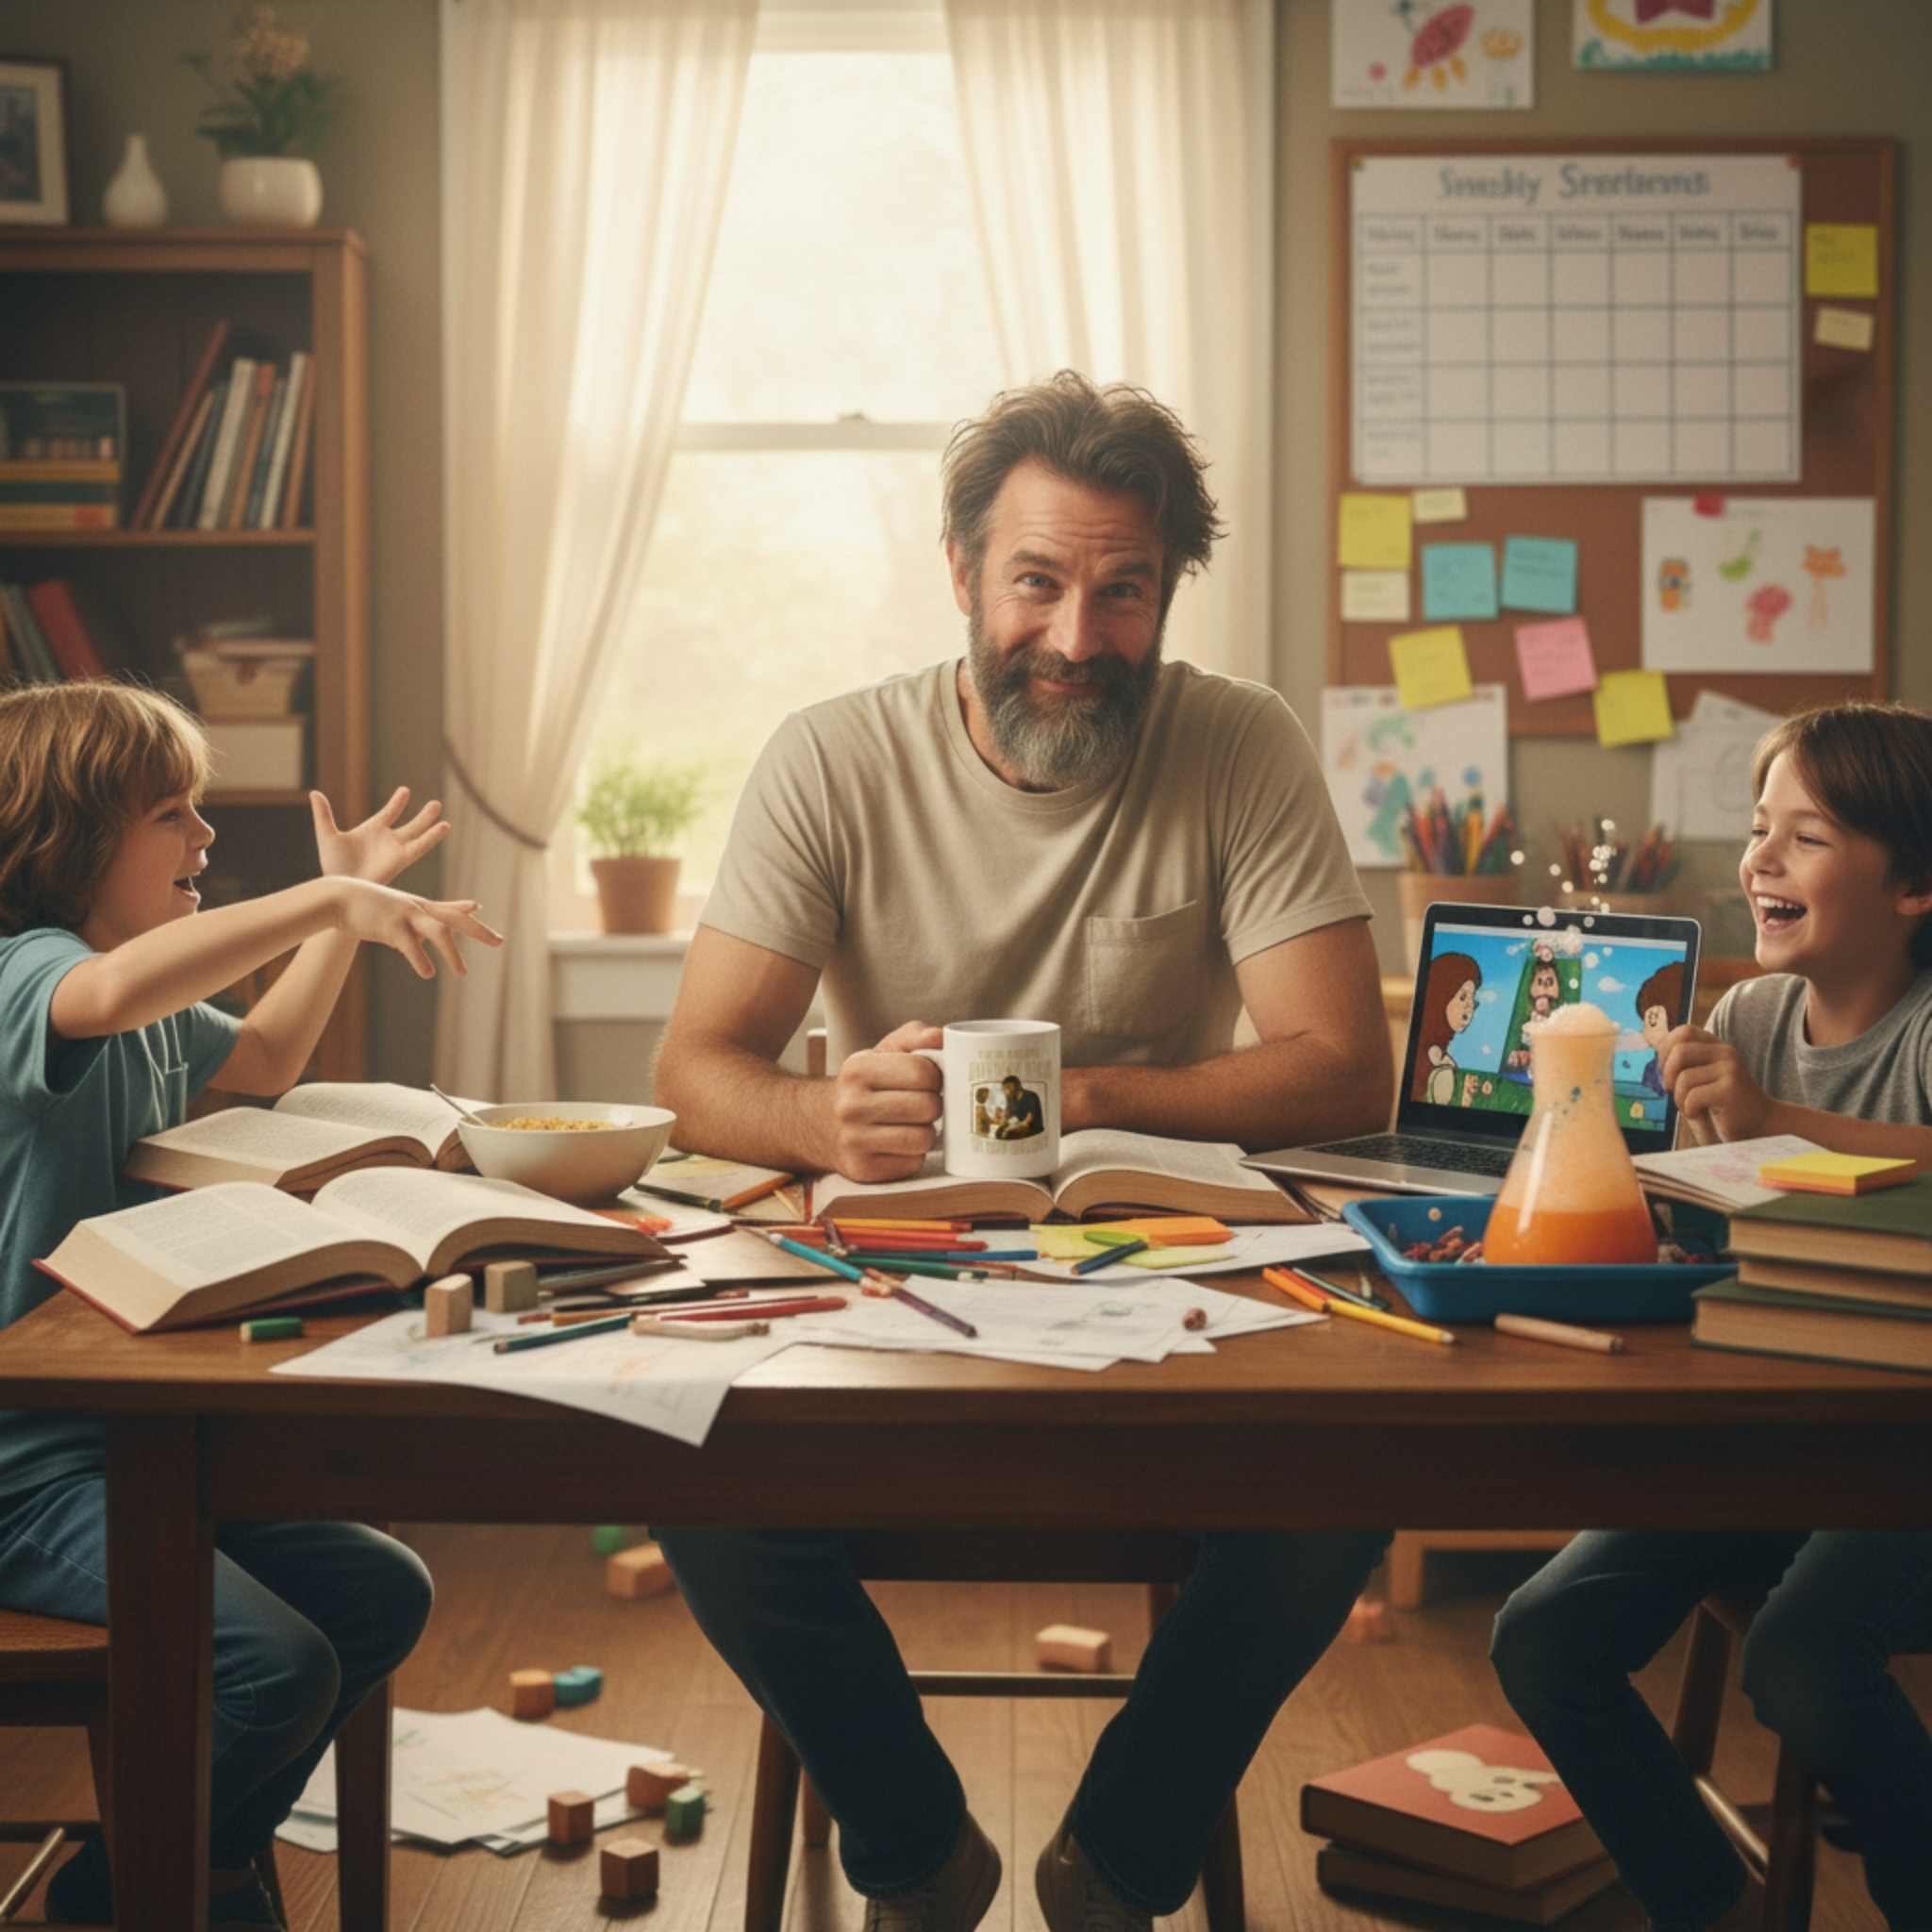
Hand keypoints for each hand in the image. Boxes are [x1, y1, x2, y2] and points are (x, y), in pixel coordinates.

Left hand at [312, 787, 450, 885]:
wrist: (341, 886)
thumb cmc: (332, 865)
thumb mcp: (327, 835)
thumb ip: (324, 814)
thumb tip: (314, 792)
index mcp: (372, 830)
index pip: (389, 813)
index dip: (398, 803)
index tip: (405, 791)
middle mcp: (388, 840)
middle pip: (411, 825)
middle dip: (423, 816)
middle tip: (436, 804)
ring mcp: (396, 850)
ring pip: (419, 835)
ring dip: (431, 826)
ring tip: (444, 818)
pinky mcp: (401, 859)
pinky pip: (419, 847)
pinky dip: (431, 837)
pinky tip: (443, 827)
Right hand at [332, 878, 502, 979]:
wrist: (336, 897)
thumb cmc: (363, 908)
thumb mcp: (391, 914)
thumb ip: (409, 927)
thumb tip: (421, 943)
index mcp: (416, 907)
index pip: (446, 907)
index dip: (463, 908)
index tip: (479, 907)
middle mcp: (417, 908)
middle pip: (454, 918)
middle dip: (479, 930)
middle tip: (500, 941)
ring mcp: (406, 915)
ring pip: (438, 930)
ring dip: (452, 953)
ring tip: (462, 973)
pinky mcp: (390, 926)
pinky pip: (411, 944)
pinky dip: (421, 959)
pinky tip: (429, 973)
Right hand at [828, 1020, 941, 1181]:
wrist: (820, 1123)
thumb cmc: (864, 1086)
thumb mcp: (882, 1053)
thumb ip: (914, 1037)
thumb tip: (941, 1037)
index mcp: (857, 1069)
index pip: (924, 1072)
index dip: (934, 1077)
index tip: (926, 1080)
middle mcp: (850, 1105)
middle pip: (928, 1107)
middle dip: (932, 1105)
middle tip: (920, 1103)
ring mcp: (854, 1141)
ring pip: (924, 1138)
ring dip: (925, 1132)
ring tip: (910, 1124)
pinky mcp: (862, 1170)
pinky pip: (913, 1164)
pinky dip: (912, 1155)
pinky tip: (897, 1144)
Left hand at [1661, 1024, 1771, 1141]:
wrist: (1759, 1122)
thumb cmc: (1721, 1100)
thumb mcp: (1703, 1073)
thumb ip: (1684, 1058)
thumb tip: (1651, 1039)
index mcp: (1716, 1045)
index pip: (1683, 1031)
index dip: (1666, 1049)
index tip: (1667, 1070)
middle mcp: (1725, 1052)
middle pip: (1679, 1051)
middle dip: (1667, 1073)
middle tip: (1672, 1089)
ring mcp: (1730, 1070)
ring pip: (1683, 1078)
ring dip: (1679, 1097)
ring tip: (1690, 1105)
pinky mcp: (1729, 1090)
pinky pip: (1692, 1097)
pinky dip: (1688, 1109)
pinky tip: (1699, 1112)